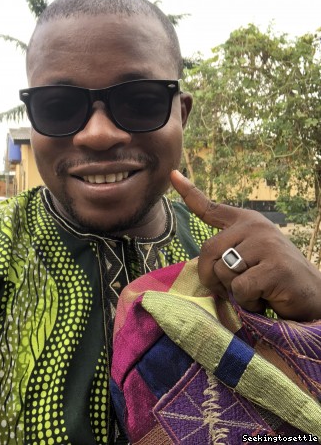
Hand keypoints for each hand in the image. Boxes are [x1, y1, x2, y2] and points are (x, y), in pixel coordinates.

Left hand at [170, 170, 320, 320]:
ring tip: (257, 291)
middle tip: (233, 289)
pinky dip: (248, 302)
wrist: (315, 296)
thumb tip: (203, 260)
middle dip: (211, 277)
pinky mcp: (275, 267)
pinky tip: (266, 299)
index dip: (189, 192)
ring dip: (234, 292)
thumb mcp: (250, 256)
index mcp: (248, 221)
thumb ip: (228, 250)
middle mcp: (256, 226)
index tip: (173, 175)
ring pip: (222, 271)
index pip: (211, 207)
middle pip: (207, 250)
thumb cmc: (275, 278)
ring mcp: (266, 245)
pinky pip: (240, 288)